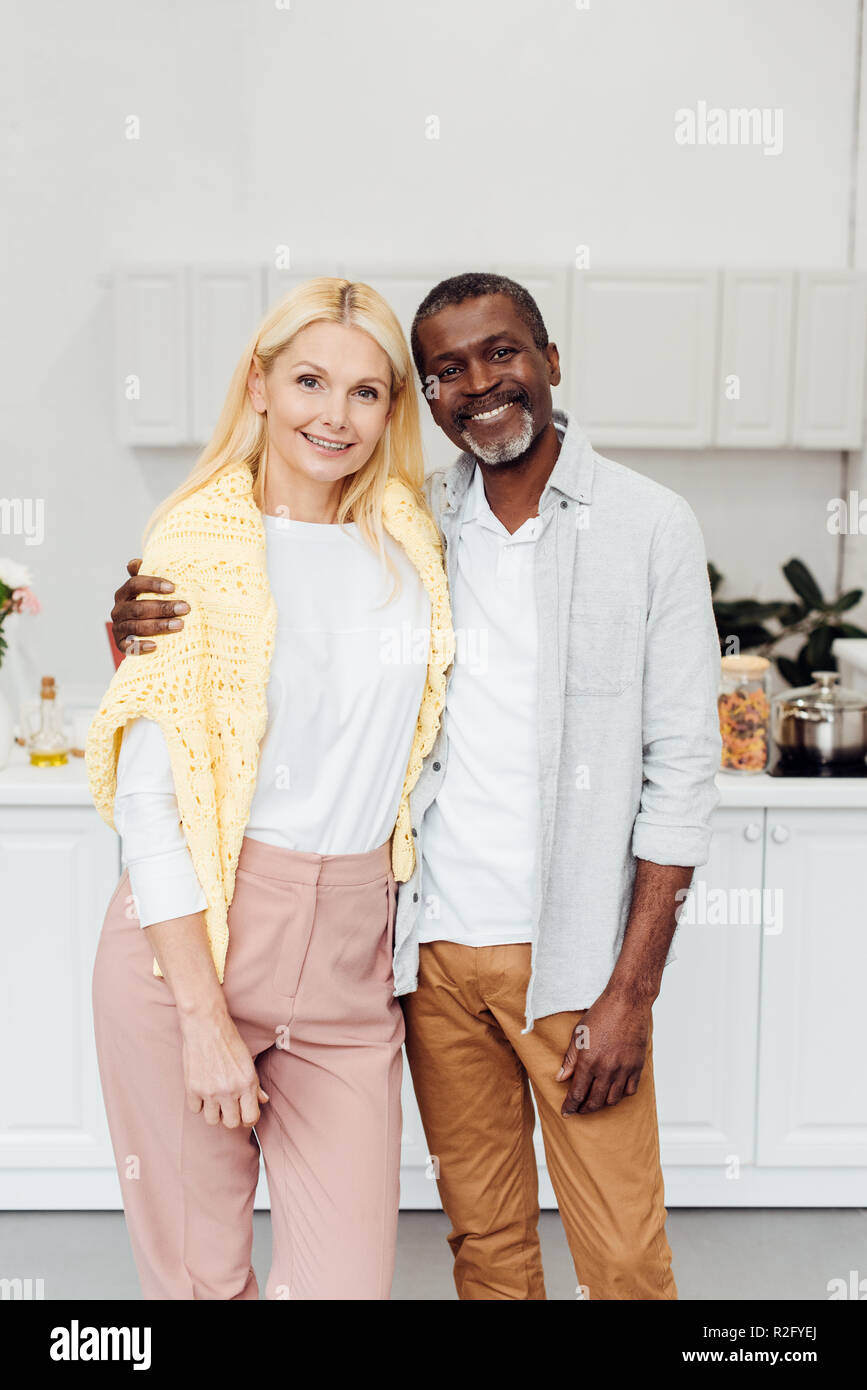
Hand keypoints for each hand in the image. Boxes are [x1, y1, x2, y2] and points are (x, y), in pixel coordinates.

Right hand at [111, 558, 189, 654]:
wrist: (142, 634)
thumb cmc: (151, 607)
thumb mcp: (150, 591)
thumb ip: (148, 575)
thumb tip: (136, 562)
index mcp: (124, 593)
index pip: (134, 584)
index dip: (152, 584)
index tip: (173, 587)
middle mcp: (119, 610)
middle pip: (138, 607)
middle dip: (163, 607)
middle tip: (185, 608)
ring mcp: (118, 628)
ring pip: (135, 626)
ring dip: (158, 625)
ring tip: (179, 625)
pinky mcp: (121, 645)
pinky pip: (128, 647)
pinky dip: (141, 646)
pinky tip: (155, 646)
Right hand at [179, 1003, 268, 1128]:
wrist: (205, 1025)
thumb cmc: (228, 1040)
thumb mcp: (248, 1061)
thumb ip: (255, 1085)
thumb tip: (263, 1100)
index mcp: (247, 1083)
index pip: (251, 1118)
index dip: (248, 1118)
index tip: (244, 1113)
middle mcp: (230, 1090)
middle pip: (231, 1124)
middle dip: (230, 1117)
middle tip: (228, 1106)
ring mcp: (210, 1091)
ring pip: (212, 1120)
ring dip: (214, 1112)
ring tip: (214, 1098)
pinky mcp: (193, 1089)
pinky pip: (196, 1109)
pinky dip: (198, 1103)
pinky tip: (202, 1089)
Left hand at [557, 990, 650, 1115]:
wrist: (627, 1003)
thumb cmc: (601, 1014)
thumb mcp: (578, 1034)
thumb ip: (570, 1059)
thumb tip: (561, 1078)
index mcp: (588, 1061)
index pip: (577, 1094)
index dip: (570, 1106)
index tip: (566, 1112)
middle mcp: (606, 1069)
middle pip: (595, 1101)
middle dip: (584, 1109)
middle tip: (579, 1110)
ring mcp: (623, 1069)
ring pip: (613, 1099)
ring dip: (602, 1104)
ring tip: (596, 1101)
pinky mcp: (637, 1066)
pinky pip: (630, 1090)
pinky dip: (621, 1094)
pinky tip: (615, 1090)